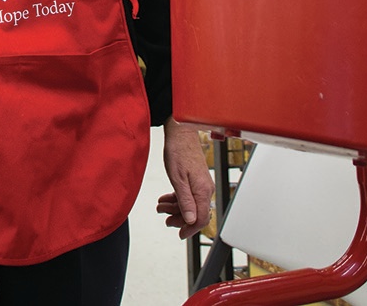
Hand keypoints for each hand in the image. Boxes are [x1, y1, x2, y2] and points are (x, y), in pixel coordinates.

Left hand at [157, 118, 214, 240]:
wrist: (181, 132)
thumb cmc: (178, 151)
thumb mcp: (178, 179)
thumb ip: (185, 201)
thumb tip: (191, 220)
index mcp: (203, 191)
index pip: (200, 219)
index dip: (190, 229)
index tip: (180, 234)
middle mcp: (206, 189)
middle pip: (195, 213)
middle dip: (179, 218)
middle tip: (164, 218)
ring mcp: (202, 184)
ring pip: (190, 204)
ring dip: (175, 208)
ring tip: (160, 206)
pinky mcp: (196, 179)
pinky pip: (189, 195)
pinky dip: (177, 199)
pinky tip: (166, 198)